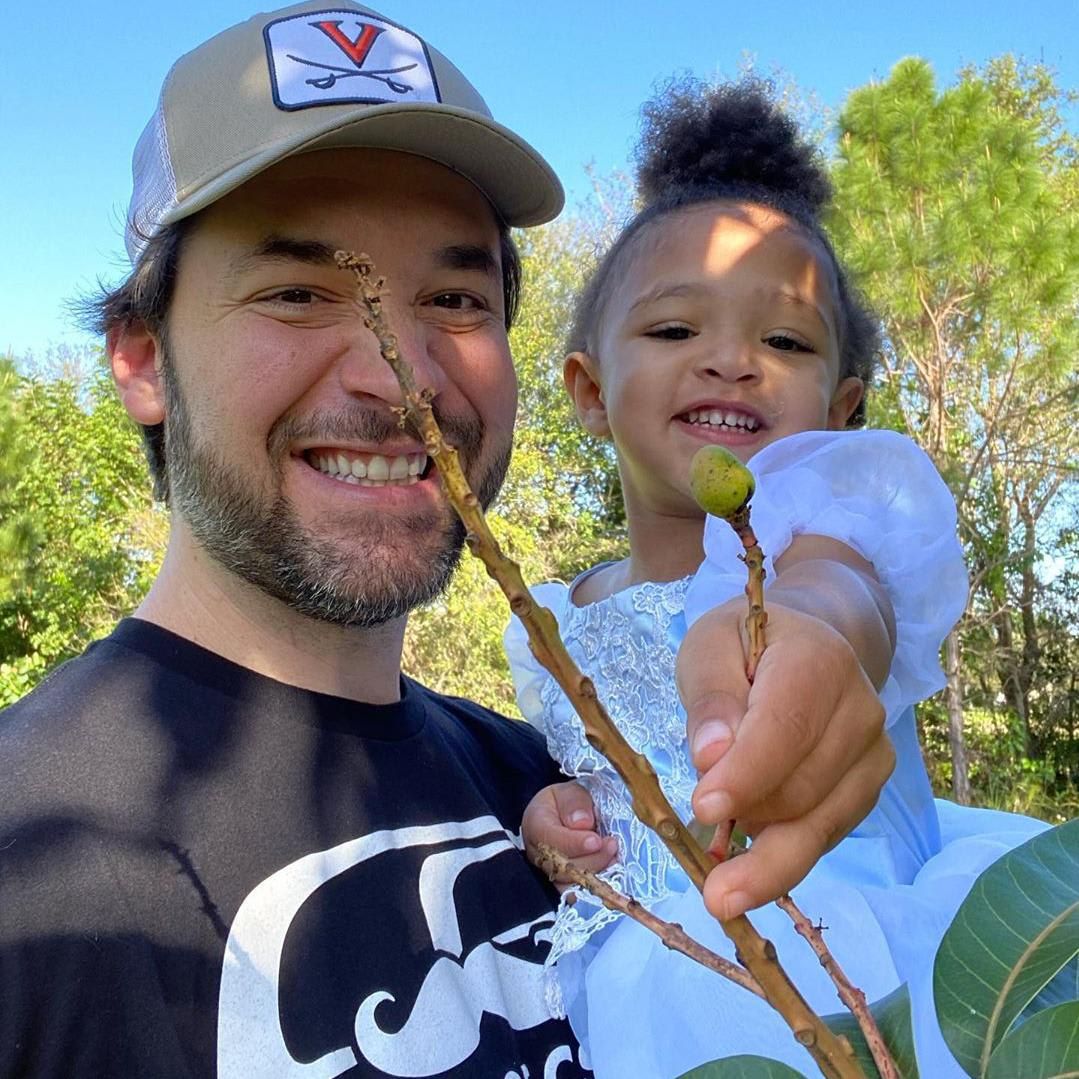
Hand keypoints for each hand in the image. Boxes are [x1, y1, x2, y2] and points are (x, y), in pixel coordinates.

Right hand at [522, 781, 619, 884]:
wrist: (563, 815)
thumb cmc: (566, 803)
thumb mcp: (569, 791)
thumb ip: (574, 802)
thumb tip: (582, 823)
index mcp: (535, 824)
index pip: (550, 838)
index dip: (574, 843)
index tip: (596, 840)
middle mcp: (537, 853)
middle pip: (560, 866)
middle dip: (591, 859)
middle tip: (612, 846)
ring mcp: (548, 873)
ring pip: (569, 884)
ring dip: (596, 874)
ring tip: (613, 856)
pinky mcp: (562, 885)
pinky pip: (577, 893)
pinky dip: (596, 885)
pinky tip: (610, 870)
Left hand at [677, 599, 893, 921]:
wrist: (798, 651)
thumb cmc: (742, 648)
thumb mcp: (708, 649)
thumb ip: (710, 696)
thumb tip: (712, 756)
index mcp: (819, 660)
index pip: (787, 726)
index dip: (747, 773)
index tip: (704, 807)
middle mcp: (860, 710)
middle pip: (806, 786)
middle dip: (751, 825)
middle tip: (706, 877)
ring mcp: (871, 755)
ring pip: (821, 825)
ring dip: (769, 862)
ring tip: (722, 890)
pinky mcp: (865, 791)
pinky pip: (824, 836)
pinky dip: (784, 859)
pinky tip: (746, 871)